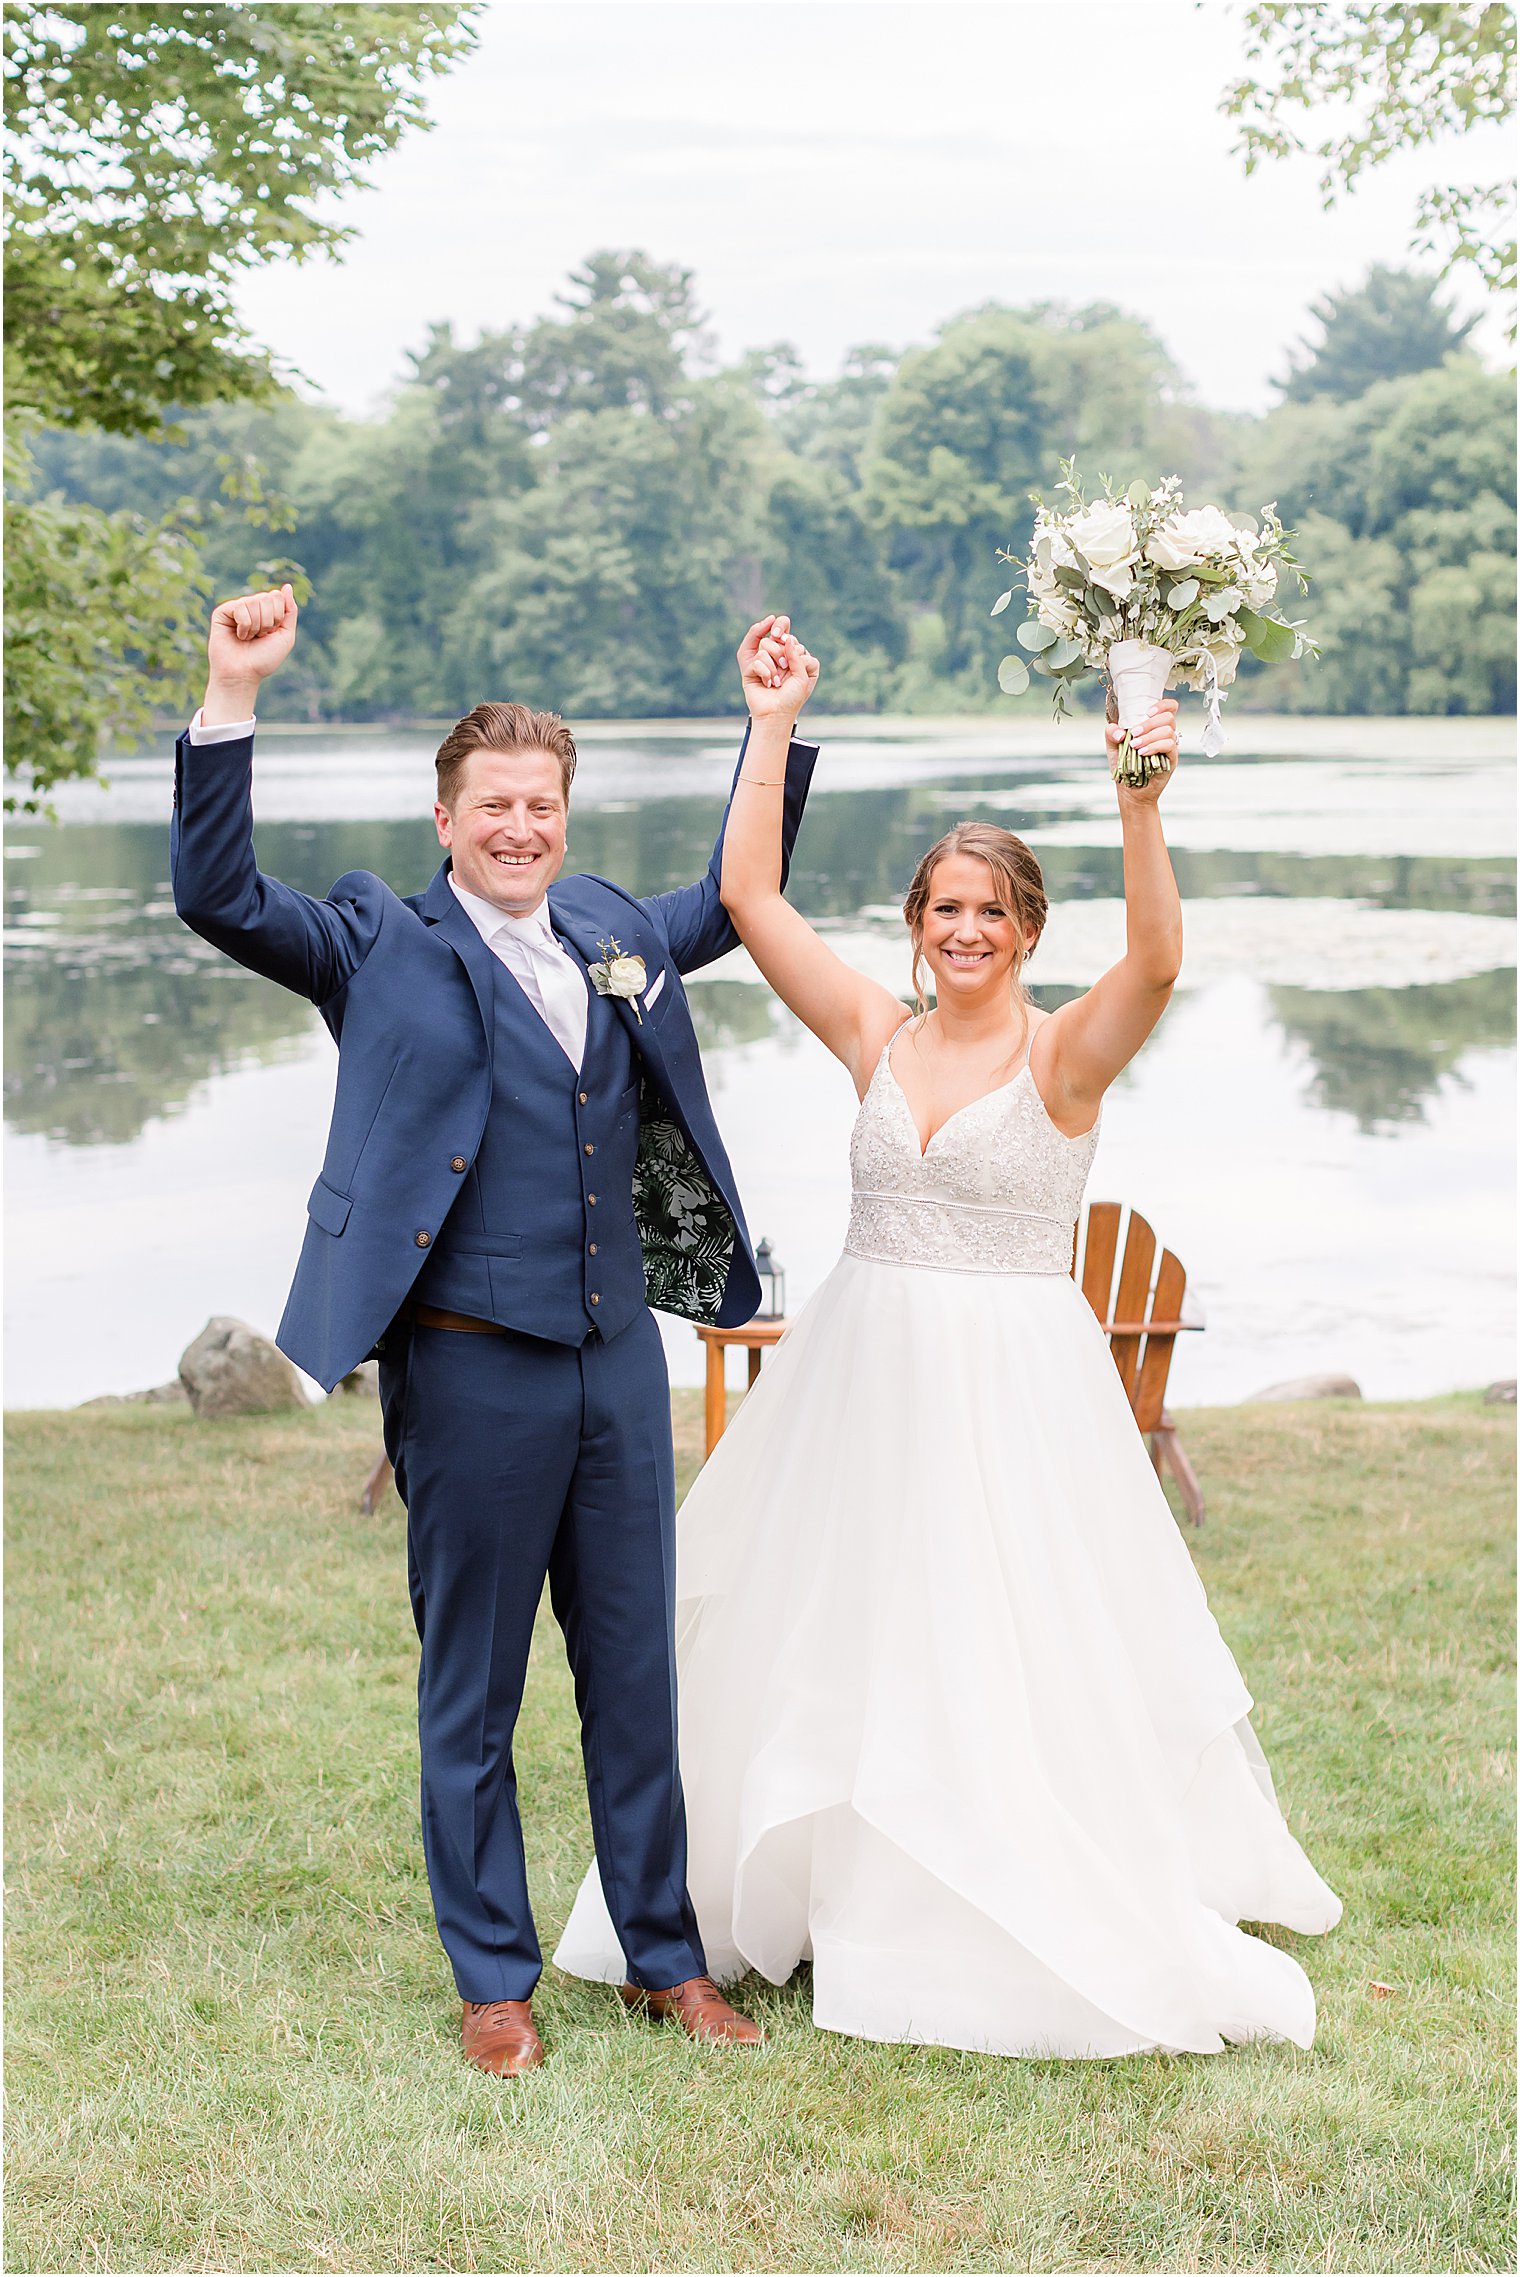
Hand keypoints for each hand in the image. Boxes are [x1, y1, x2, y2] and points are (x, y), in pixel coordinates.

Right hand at [203, 584, 297, 720]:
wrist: (243, 674)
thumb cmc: (263, 659)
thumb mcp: (286, 636)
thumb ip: (290, 611)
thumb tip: (287, 586)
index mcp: (266, 610)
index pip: (277, 596)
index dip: (278, 617)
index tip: (271, 634)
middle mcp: (251, 607)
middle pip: (267, 597)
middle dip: (268, 622)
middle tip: (259, 637)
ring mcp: (236, 608)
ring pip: (253, 601)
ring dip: (256, 626)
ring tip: (248, 638)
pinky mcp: (222, 612)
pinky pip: (240, 607)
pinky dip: (244, 625)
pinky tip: (238, 635)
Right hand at [737, 613, 819, 723]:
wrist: (776, 715)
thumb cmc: (792, 698)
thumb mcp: (803, 676)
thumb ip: (797, 655)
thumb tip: (787, 639)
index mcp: (792, 658)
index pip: (790, 637)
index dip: (790, 641)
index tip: (790, 652)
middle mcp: (777, 658)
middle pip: (776, 638)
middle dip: (781, 652)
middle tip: (785, 667)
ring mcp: (763, 662)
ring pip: (765, 646)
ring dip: (773, 667)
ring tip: (776, 682)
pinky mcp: (751, 670)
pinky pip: (757, 660)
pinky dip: (765, 673)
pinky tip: (768, 684)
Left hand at [1107, 699, 1178, 804]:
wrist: (1130, 790)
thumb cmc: (1124, 767)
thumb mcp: (1113, 747)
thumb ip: (1111, 733)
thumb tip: (1120, 731)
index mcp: (1154, 727)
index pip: (1169, 708)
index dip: (1162, 705)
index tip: (1147, 712)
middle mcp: (1165, 734)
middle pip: (1168, 717)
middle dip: (1149, 723)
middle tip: (1134, 733)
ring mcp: (1170, 747)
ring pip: (1169, 731)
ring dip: (1149, 736)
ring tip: (1135, 746)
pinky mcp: (1171, 759)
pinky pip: (1169, 745)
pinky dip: (1154, 746)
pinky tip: (1142, 753)